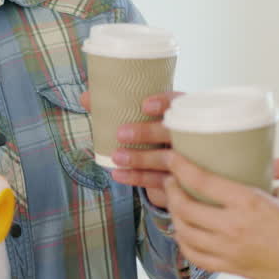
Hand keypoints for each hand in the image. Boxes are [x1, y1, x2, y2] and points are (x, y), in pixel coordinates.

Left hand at [82, 90, 182, 208]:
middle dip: (148, 133)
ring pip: (168, 160)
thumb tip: (85, 97)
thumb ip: (119, 107)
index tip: (144, 105)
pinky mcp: (182, 182)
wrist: (189, 165)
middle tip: (120, 133)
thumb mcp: (148, 117)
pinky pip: (160, 181)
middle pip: (174, 132)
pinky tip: (118, 174)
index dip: (164, 103)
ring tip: (116, 157)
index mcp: (186, 112)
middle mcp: (193, 135)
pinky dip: (138, 178)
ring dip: (140, 159)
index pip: (180, 103)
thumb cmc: (160, 131)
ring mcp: (191, 160)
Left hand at [164, 154, 278, 278]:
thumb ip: (266, 187)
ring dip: (175, 216)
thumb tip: (254, 181)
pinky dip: (185, 243)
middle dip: (172, 190)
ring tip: (176, 205)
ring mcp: (230, 250)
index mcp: (248, 203)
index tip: (172, 158)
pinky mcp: (232, 268)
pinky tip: (186, 234)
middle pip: (186, 207)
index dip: (181, 167)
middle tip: (172, 180)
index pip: (202, 181)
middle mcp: (233, 227)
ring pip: (185, 233)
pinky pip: (196, 256)